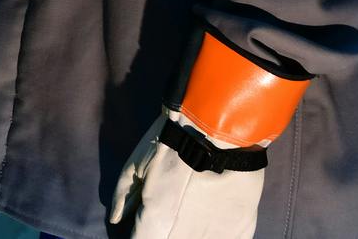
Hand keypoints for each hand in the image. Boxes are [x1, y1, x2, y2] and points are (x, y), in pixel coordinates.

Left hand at [109, 112, 264, 238]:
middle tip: (165, 216)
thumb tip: (116, 220)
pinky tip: (208, 218)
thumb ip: (123, 197)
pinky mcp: (240, 232)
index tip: (140, 226)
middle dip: (161, 232)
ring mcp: (215, 237)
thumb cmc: (172, 143)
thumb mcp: (136, 165)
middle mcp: (185, 238)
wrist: (219, 129)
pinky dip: (211, 235)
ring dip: (186, 234)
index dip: (138, 234)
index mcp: (156, 225)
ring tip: (187, 214)